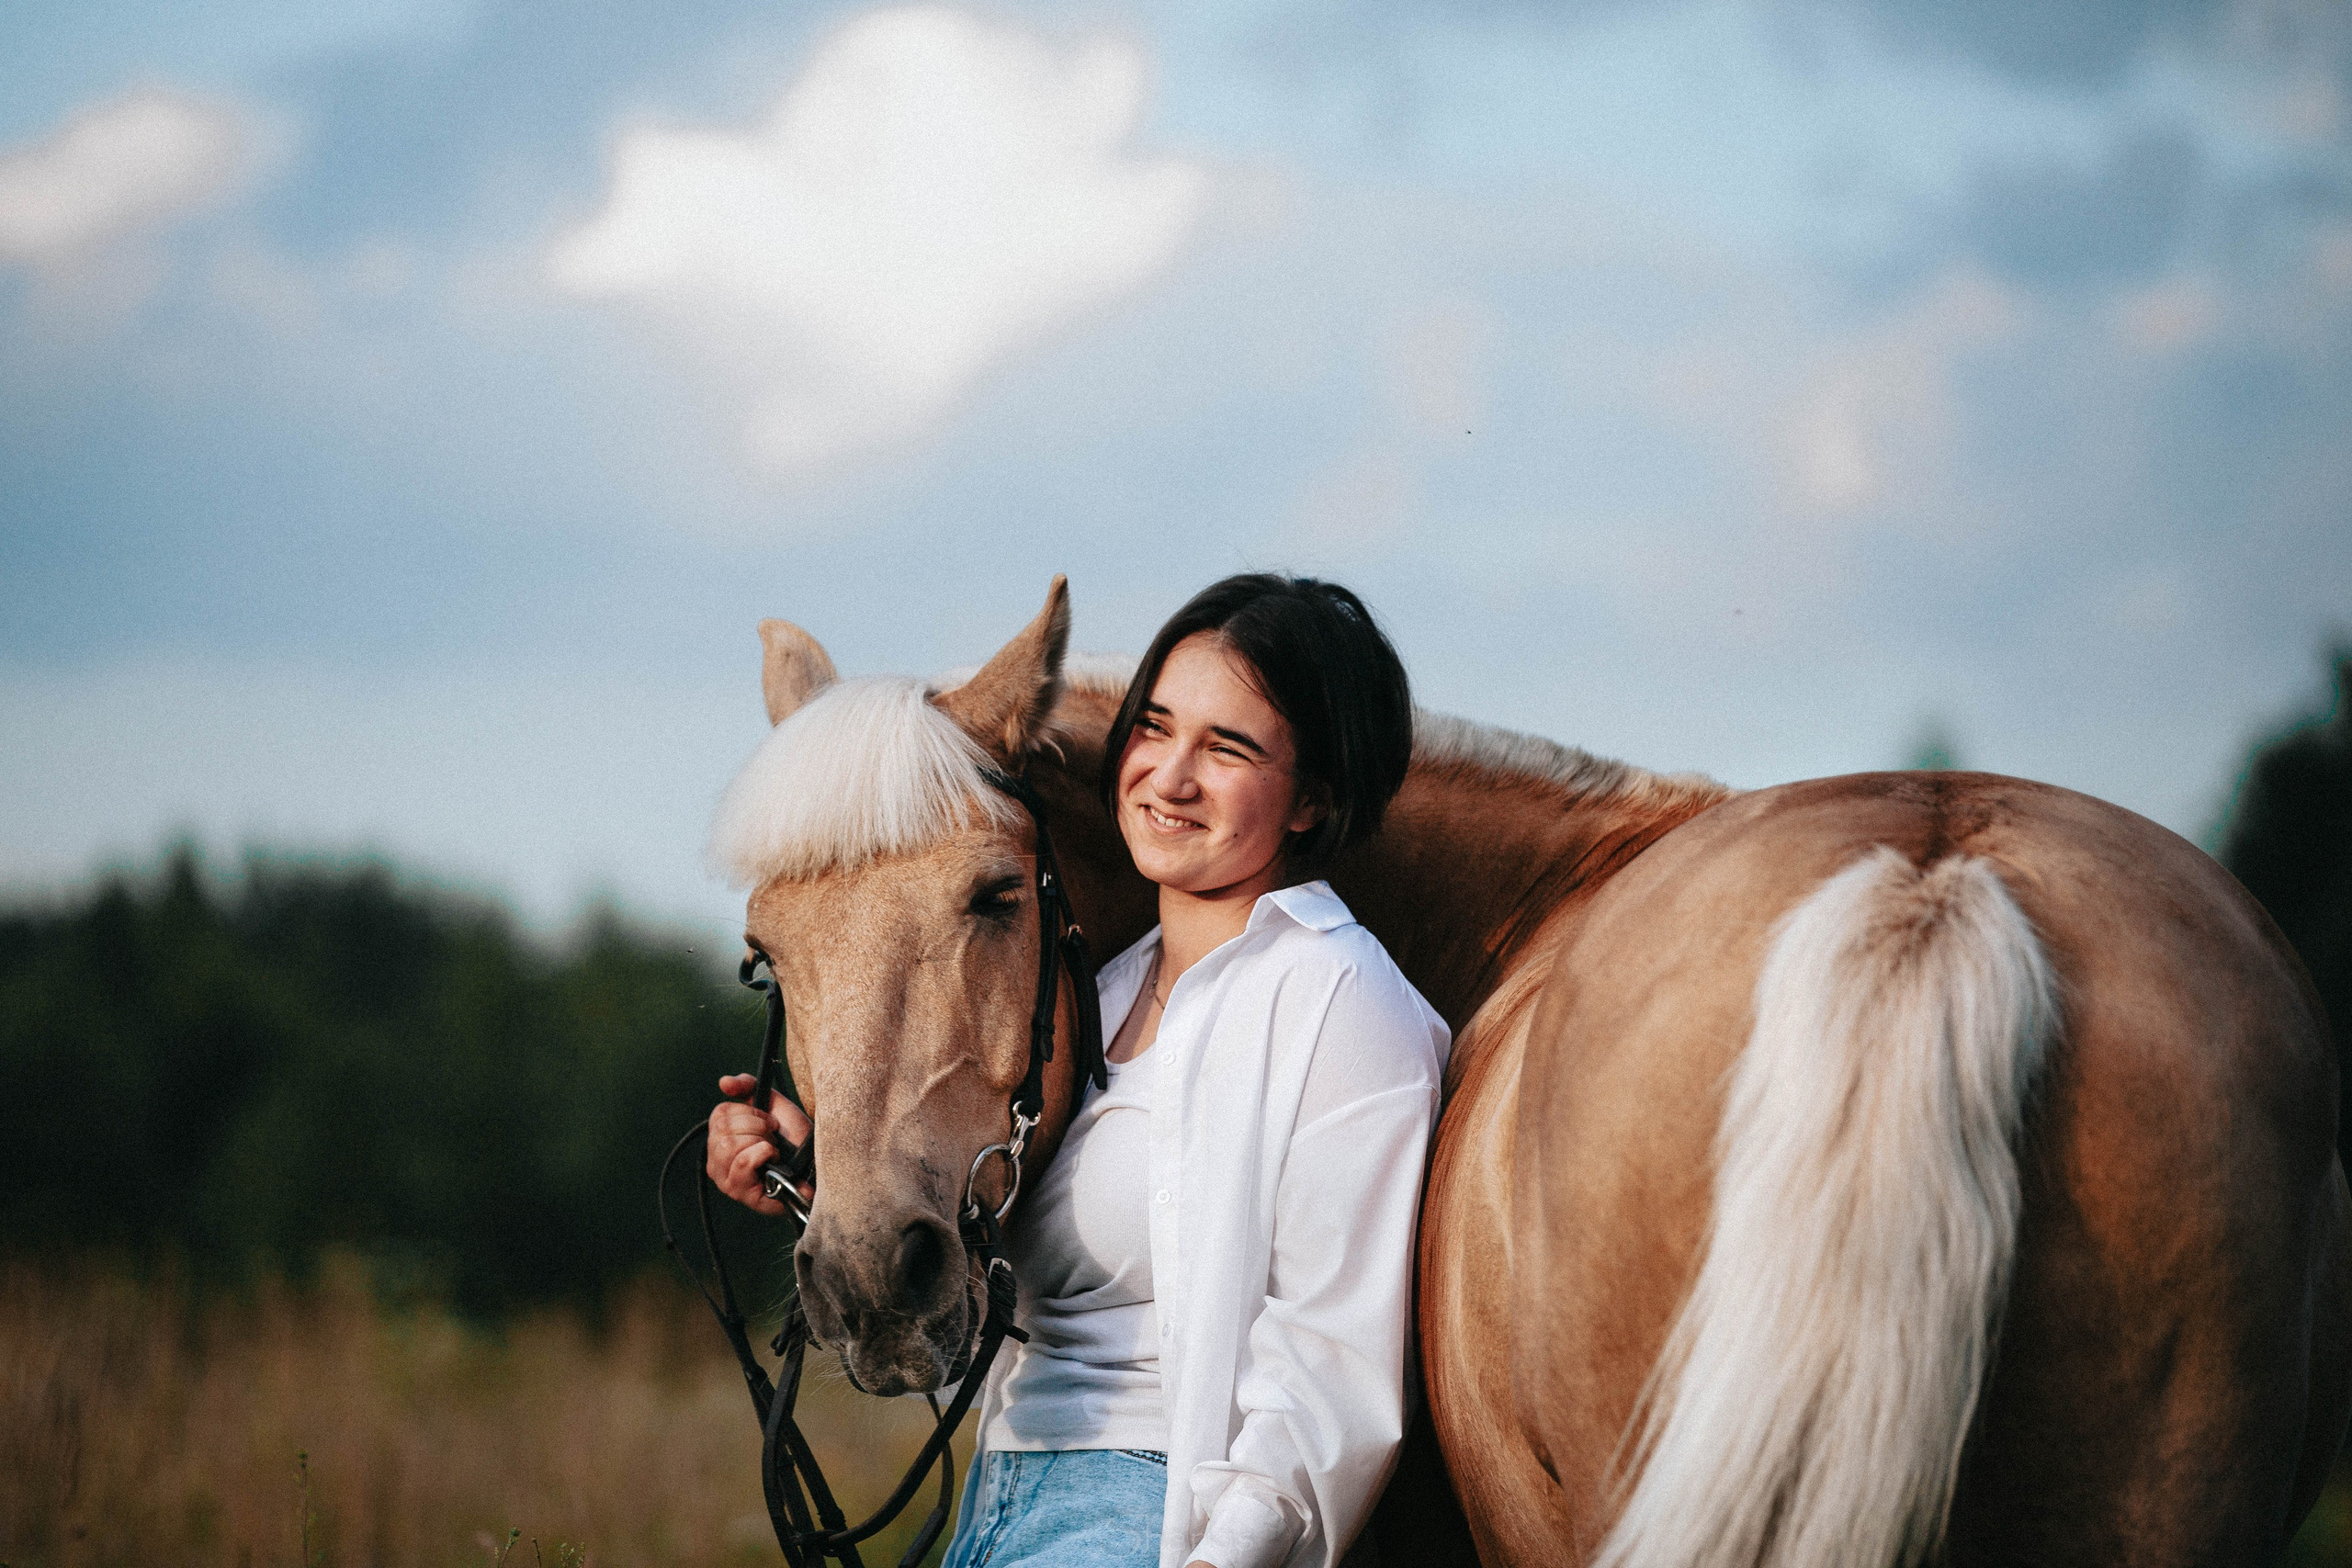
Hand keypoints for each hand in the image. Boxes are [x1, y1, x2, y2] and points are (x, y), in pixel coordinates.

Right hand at [707, 1072, 813, 1217]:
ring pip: (729, 1146)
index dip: (750, 1113)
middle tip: (773, 1137)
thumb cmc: (792, 1136)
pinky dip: (764, 1153)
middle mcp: (715, 1161)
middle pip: (723, 1130)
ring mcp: (725, 1180)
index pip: (719, 1114)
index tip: (769, 1122)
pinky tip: (774, 1160)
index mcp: (718, 1139)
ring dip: (760, 1141)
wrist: (816, 1159)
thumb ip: (747, 1086)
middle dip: (757, 1127)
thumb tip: (723, 1082)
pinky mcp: (740, 1194)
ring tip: (773, 1149)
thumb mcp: (771, 1104)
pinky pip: (742, 1163)